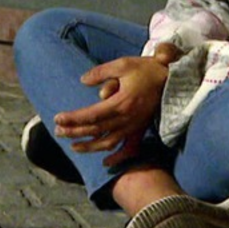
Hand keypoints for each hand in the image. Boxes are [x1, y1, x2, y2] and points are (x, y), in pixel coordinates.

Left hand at [54, 45, 179, 166]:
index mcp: (120, 103)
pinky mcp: (141, 129)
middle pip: (96, 130)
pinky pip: (129, 148)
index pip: (91, 115)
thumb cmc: (145, 70)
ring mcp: (134, 126)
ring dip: (90, 147)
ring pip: (109, 143)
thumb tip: (83, 80)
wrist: (171, 78)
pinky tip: (106, 163)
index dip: (73, 118)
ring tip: (74, 146)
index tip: (57, 119)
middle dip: (75, 132)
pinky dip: (118, 158)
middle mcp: (126, 119)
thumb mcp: (122, 64)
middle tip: (58, 132)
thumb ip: (101, 72)